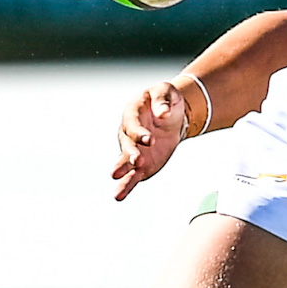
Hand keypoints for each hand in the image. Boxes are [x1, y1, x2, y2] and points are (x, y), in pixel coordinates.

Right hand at [111, 80, 190, 200]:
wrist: (170, 113)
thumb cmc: (165, 98)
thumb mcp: (166, 91)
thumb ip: (163, 100)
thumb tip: (163, 112)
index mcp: (132, 113)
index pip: (133, 124)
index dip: (140, 132)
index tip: (150, 140)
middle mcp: (128, 133)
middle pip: (127, 143)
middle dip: (131, 152)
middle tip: (137, 159)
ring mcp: (133, 149)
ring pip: (124, 161)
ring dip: (123, 169)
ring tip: (116, 178)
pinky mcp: (141, 164)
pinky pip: (132, 175)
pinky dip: (126, 185)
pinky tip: (119, 196)